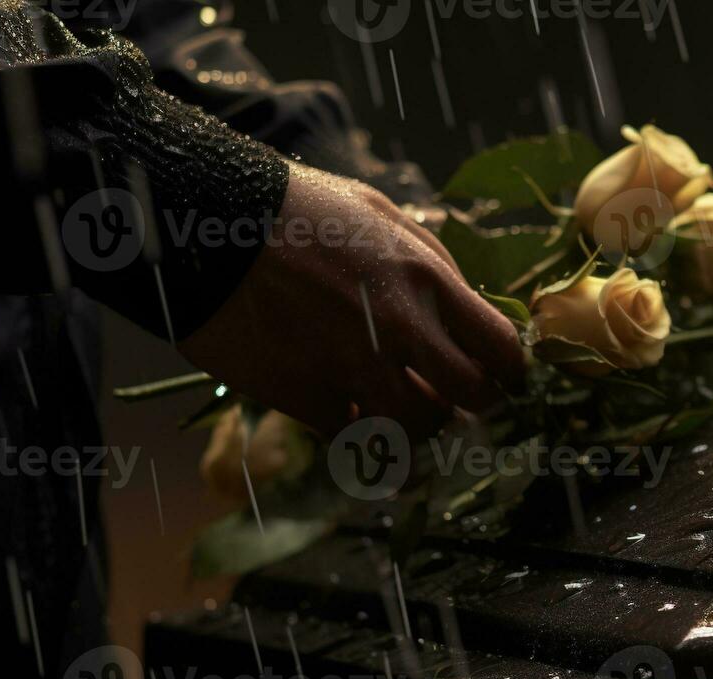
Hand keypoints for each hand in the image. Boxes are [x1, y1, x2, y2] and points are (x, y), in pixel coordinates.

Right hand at [178, 163, 524, 437]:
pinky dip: (354, 428)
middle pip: (470, 398)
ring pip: (416, 429)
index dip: (508, 371)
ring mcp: (353, 368)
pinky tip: (345, 407)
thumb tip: (470, 307)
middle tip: (454, 398)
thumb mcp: (380, 214)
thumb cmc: (296, 209)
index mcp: (426, 280)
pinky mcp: (305, 397)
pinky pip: (352, 436)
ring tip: (398, 405)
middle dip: (469, 403)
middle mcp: (400, 330)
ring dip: (414, 423)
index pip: (501, 349)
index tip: (501, 377)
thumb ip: (431, 263)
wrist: (205, 221)